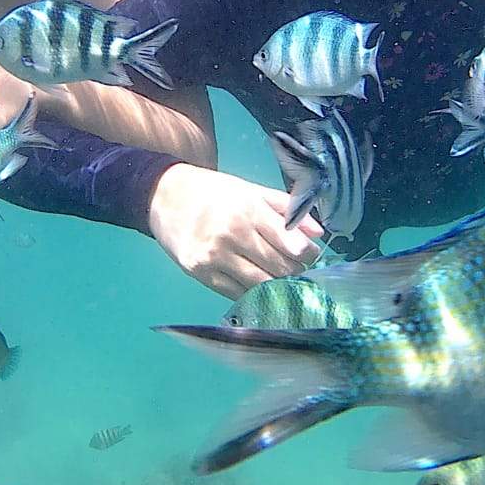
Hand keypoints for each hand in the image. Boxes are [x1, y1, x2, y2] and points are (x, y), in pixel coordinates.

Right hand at [148, 163, 323, 298]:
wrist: (164, 196)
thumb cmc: (214, 193)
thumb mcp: (251, 191)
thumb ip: (286, 209)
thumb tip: (319, 233)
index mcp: (248, 209)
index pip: (291, 243)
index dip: (307, 254)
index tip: (310, 254)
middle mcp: (232, 234)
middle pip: (279, 268)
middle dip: (294, 271)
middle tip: (296, 267)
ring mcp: (214, 256)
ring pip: (261, 285)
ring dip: (276, 285)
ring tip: (279, 277)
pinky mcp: (200, 273)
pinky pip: (237, 293)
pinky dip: (253, 292)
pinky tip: (257, 284)